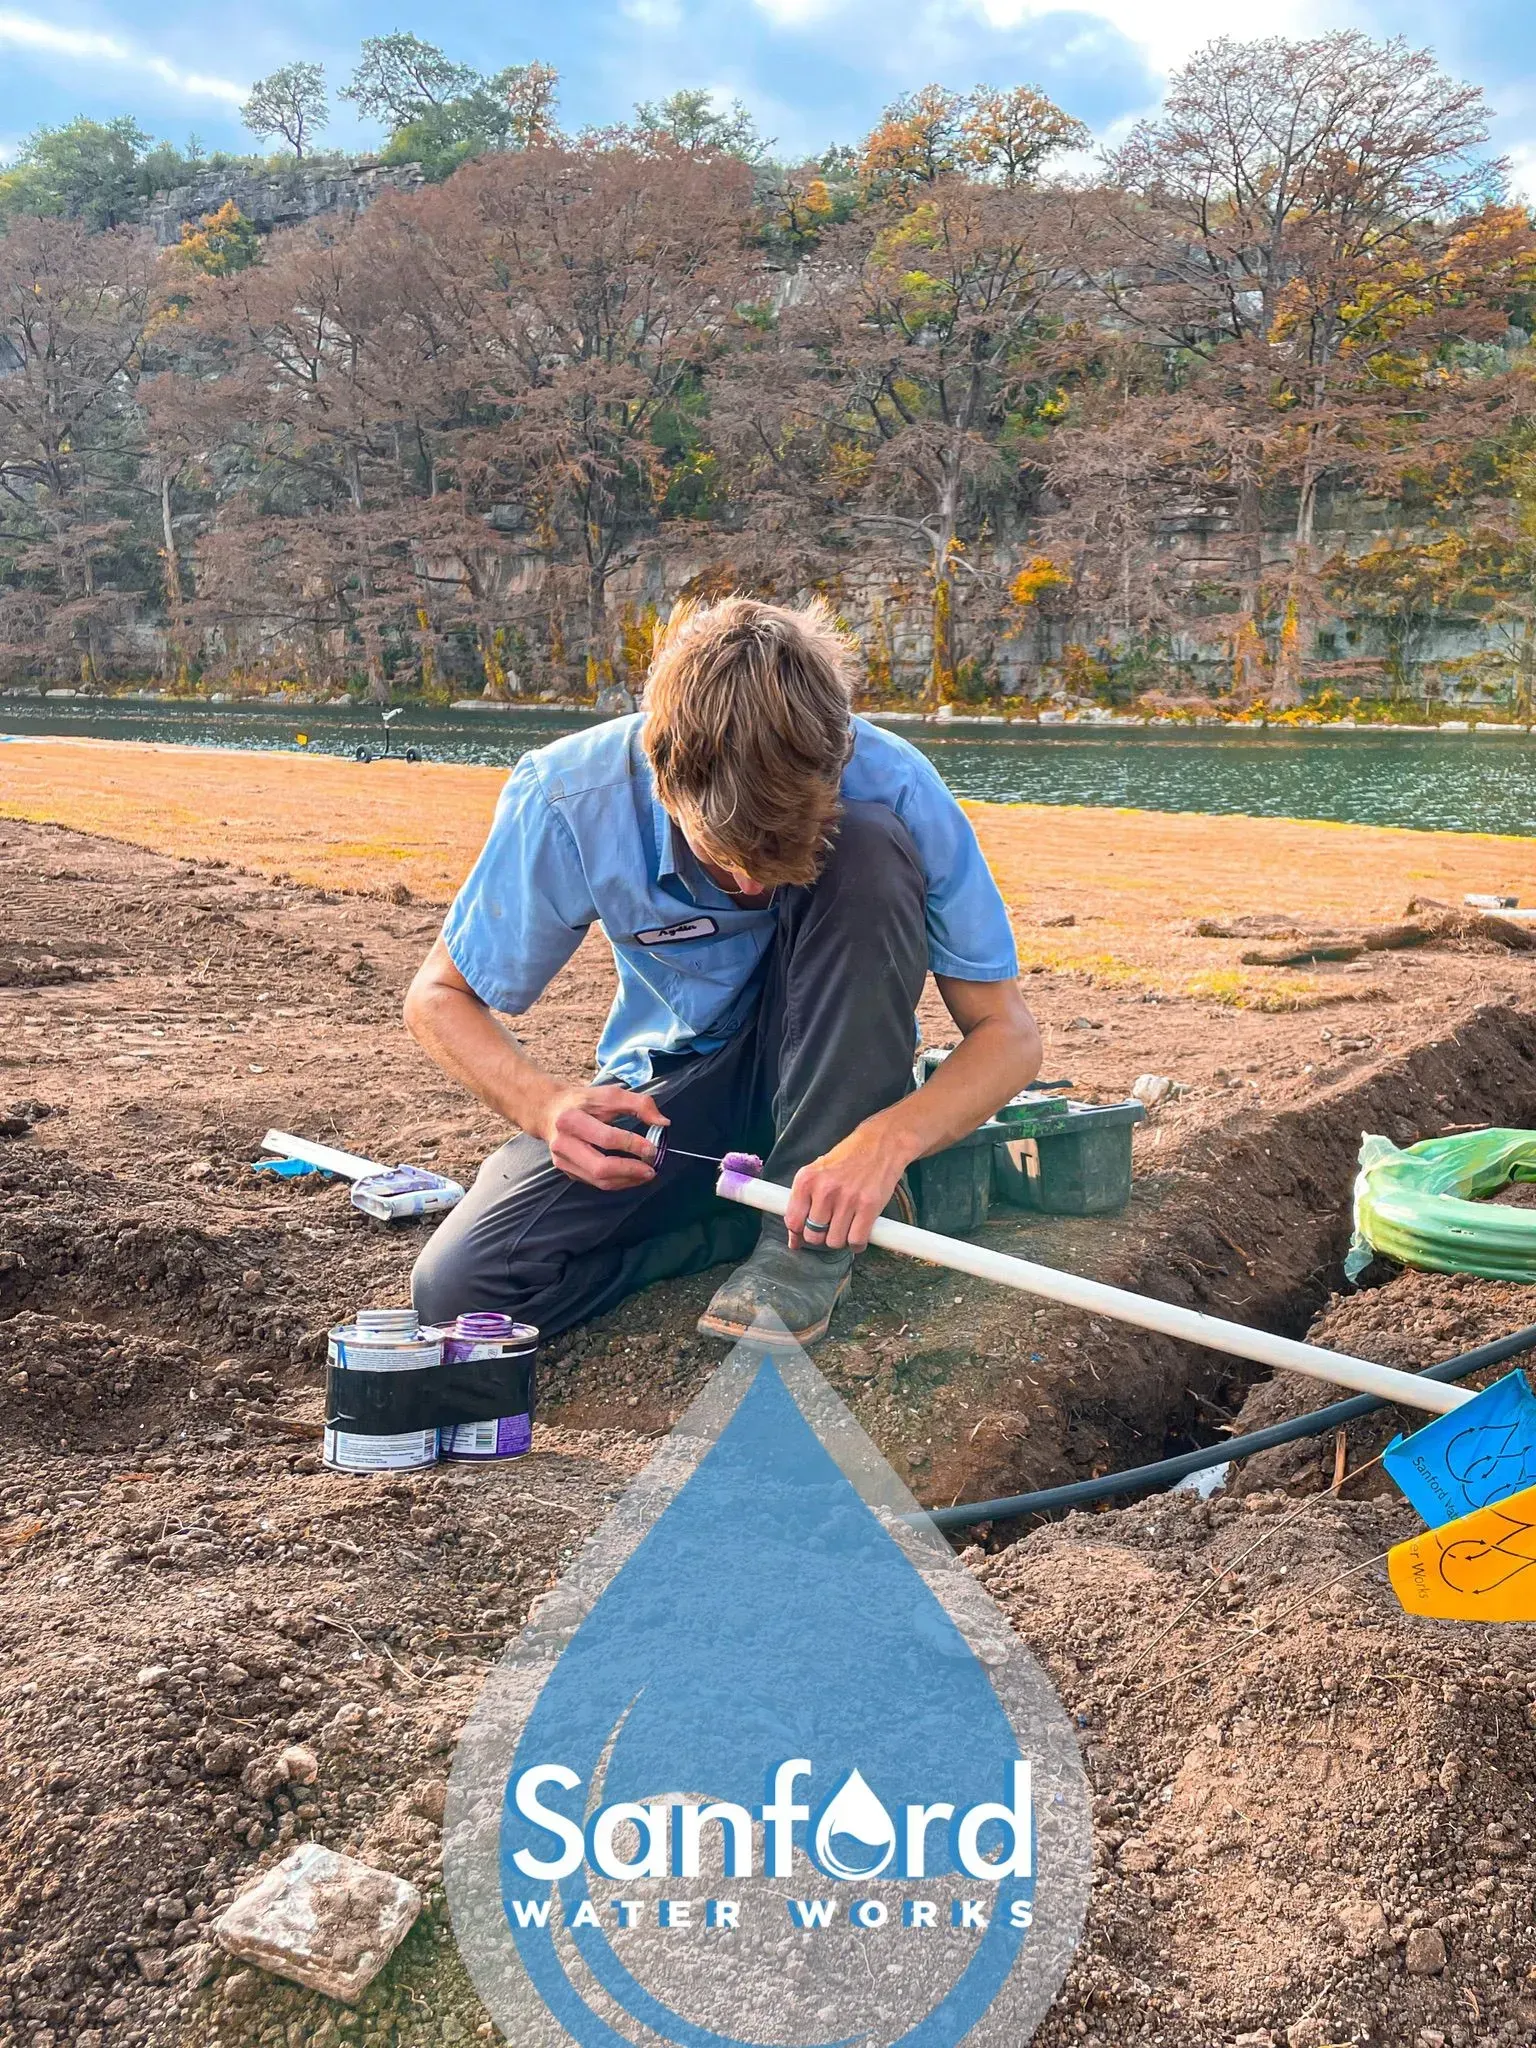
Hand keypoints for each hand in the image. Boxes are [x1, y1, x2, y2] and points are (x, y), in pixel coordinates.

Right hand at [540, 1084, 666, 1191]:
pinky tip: (631, 1175)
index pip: (606, 1138)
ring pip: (598, 1180)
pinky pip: (595, 1182)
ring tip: (646, 1174)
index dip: (632, 1145)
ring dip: (626, 1180)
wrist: (548, 1111)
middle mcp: (563, 1143)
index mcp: (572, 1119)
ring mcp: (563, 1160)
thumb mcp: (610, 1094)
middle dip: (630, 1171)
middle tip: (651, 1169)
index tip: (652, 1148)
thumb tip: (663, 1122)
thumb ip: (639, 1104)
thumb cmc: (583, 1102)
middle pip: (600, 1167)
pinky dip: (617, 1182)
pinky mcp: (567, 1171)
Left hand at [785, 1123, 908, 1252]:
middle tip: (831, 1226)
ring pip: (835, 1242)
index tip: (807, 1231)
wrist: (881, 1144)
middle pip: (813, 1236)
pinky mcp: (869, 1206)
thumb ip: (802, 1204)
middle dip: (821, 1236)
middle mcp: (824, 1190)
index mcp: (806, 1180)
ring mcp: (847, 1199)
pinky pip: (856, 1240)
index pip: (792, 1221)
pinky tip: (859, 1232)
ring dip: (840, 1240)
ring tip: (846, 1226)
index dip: (799, 1233)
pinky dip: (857, 1243)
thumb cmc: (848, 1159)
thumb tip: (793, 1241)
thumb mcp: (817, 1173)